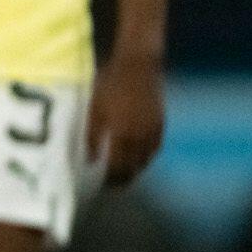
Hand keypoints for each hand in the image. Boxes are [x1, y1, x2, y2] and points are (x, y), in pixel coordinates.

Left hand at [86, 49, 164, 185]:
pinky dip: (146, 157)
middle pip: (134, 168)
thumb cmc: (110, 84)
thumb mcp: (94, 109)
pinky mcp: (160, 123)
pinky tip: (139, 157)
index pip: (118, 168)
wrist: (139, 66)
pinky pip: (155, 148)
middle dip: (123, 179)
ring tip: (124, 174)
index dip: (111, 180)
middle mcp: (140, 137)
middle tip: (112, 185)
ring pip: (146, 160)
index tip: (103, 185)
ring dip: (136, 169)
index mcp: (122, 135)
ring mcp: (153, 131)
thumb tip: (91, 160)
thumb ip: (92, 136)